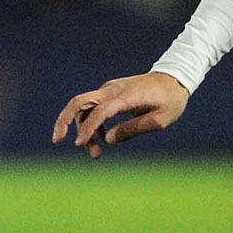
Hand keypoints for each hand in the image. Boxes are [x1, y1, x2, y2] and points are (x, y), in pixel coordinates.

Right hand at [52, 71, 189, 158]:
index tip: (80, 144)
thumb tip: (108, 139)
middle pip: (79, 102)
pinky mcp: (110, 92)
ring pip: (84, 107)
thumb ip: (134, 129)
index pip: (101, 111)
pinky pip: (93, 108)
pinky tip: (101, 139)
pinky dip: (92, 124)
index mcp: (127, 96)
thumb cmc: (171, 101)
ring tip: (95, 154)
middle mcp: (113, 90)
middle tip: (57, 140)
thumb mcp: (160, 120)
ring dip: (83, 130)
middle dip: (64, 121)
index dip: (89, 128)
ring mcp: (109, 89)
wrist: (175, 79)